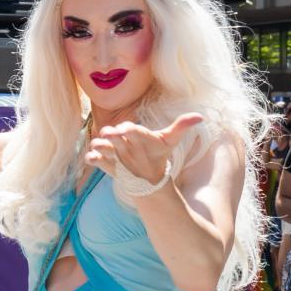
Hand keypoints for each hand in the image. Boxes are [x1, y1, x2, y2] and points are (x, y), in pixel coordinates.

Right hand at [84, 113, 202, 184]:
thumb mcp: (169, 140)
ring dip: (100, 145)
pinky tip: (91, 159)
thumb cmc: (158, 152)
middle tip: (108, 133)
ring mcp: (114, 152)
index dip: (128, 128)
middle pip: (115, 135)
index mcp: (136, 133)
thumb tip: (200, 117)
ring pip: (103, 146)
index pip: (132, 129)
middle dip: (111, 133)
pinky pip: (98, 160)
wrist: (149, 173)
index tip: (125, 128)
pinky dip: (93, 159)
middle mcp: (123, 140)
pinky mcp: (109, 164)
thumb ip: (181, 127)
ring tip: (98, 146)